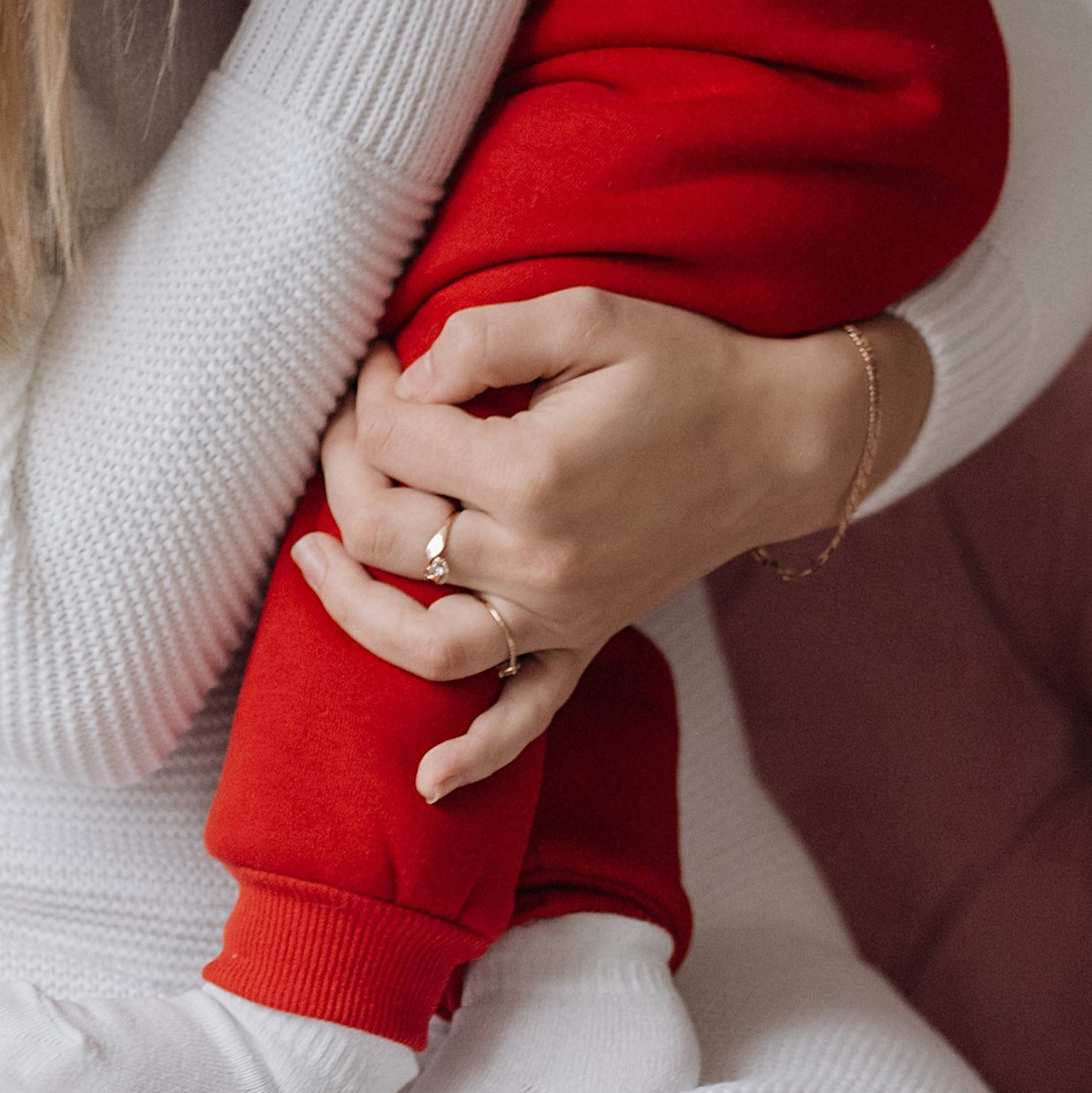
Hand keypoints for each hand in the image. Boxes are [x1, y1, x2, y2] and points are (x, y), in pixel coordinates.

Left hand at [291, 285, 930, 795]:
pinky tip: (427, 778)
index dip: (379, 388)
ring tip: (311, 560)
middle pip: (388, 530)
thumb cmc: (685, 365)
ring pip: (424, 642)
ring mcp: (562, 614)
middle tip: (359, 416)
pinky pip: (524, 716)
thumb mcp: (590, 314)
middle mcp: (537, 559)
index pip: (400, 437)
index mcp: (533, 473)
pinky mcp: (587, 640)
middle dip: (349, 463)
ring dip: (354, 607)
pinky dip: (475, 754)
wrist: (780, 436)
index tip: (392, 354)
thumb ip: (487, 338)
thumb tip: (411, 381)